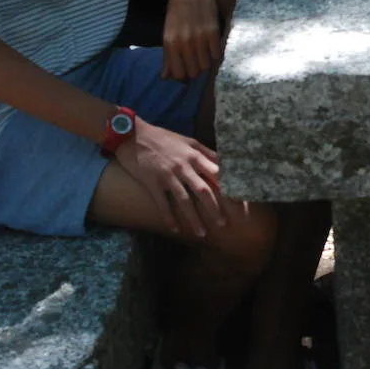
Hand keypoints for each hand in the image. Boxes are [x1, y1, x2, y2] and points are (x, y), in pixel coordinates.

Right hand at [114, 117, 226, 237]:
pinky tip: (176, 230)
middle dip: (214, 208)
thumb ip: (205, 152)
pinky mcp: (152, 183)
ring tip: (202, 233)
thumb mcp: (187, 141)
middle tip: (223, 224)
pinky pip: (162, 204)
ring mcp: (167, 176)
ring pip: (184, 201)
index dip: (227, 187)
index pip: (216, 173)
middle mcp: (184, 166)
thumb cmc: (162, 138)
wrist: (132, 135)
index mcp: (194, 155)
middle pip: (203, 190)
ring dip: (194, 219)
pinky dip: (169, 218)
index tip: (237, 201)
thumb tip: (222, 162)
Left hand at [162, 0, 222, 80]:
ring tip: (204, 52)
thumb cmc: (177, 9)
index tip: (186, 70)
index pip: (178, 74)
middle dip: (195, 69)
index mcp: (170, 43)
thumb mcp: (168, 32)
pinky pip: (217, 54)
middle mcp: (183, 42)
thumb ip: (167, 56)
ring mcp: (199, 37)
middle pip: (194, 72)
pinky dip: (215, 52)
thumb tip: (166, 77)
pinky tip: (211, 44)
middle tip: (196, 60)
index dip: (183, 76)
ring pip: (206, 65)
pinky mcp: (213, 31)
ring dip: (206, 61)